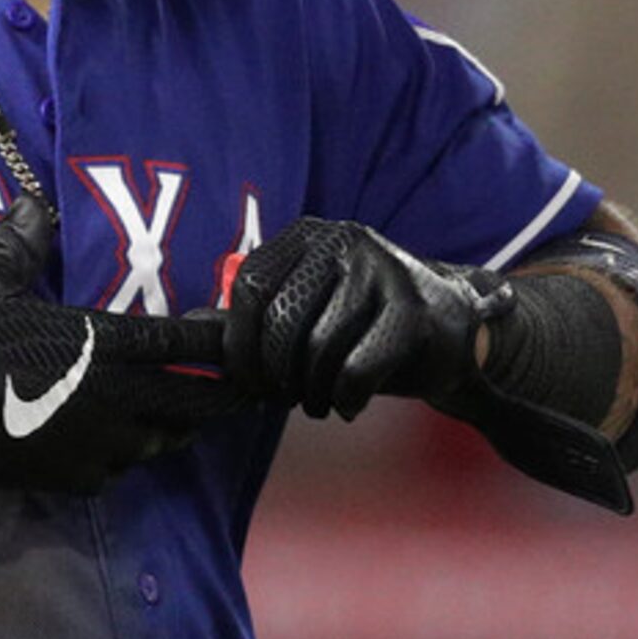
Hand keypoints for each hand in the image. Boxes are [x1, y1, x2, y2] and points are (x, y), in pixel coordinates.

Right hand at [0, 195, 243, 490]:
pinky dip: (128, 454)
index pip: (179, 342)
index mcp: (97, 342)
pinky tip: (122, 443)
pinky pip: (120, 468)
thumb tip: (32, 206)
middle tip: (241, 388)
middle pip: (192, 401)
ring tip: (186, 414)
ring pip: (161, 439)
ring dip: (176, 425)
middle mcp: (110, 396)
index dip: (215, 341)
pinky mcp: (72, 477)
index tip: (237, 336)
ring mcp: (95, 443)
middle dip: (221, 395)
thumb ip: (20, 248)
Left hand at [222, 217, 508, 418]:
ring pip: (318, 349)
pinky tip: (350, 402)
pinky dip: (346, 399)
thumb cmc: (361, 327)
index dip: (240, 345)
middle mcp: (342, 239)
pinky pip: (355, 370)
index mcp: (306, 235)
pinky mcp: (413, 309)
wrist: (449, 333)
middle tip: (287, 397)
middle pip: (279, 320)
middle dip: (275, 375)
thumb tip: (188, 329)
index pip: (249, 286)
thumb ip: (250, 318)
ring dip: (312, 392)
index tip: (249, 381)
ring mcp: (381, 269)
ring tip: (320, 399)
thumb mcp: (304, 312)